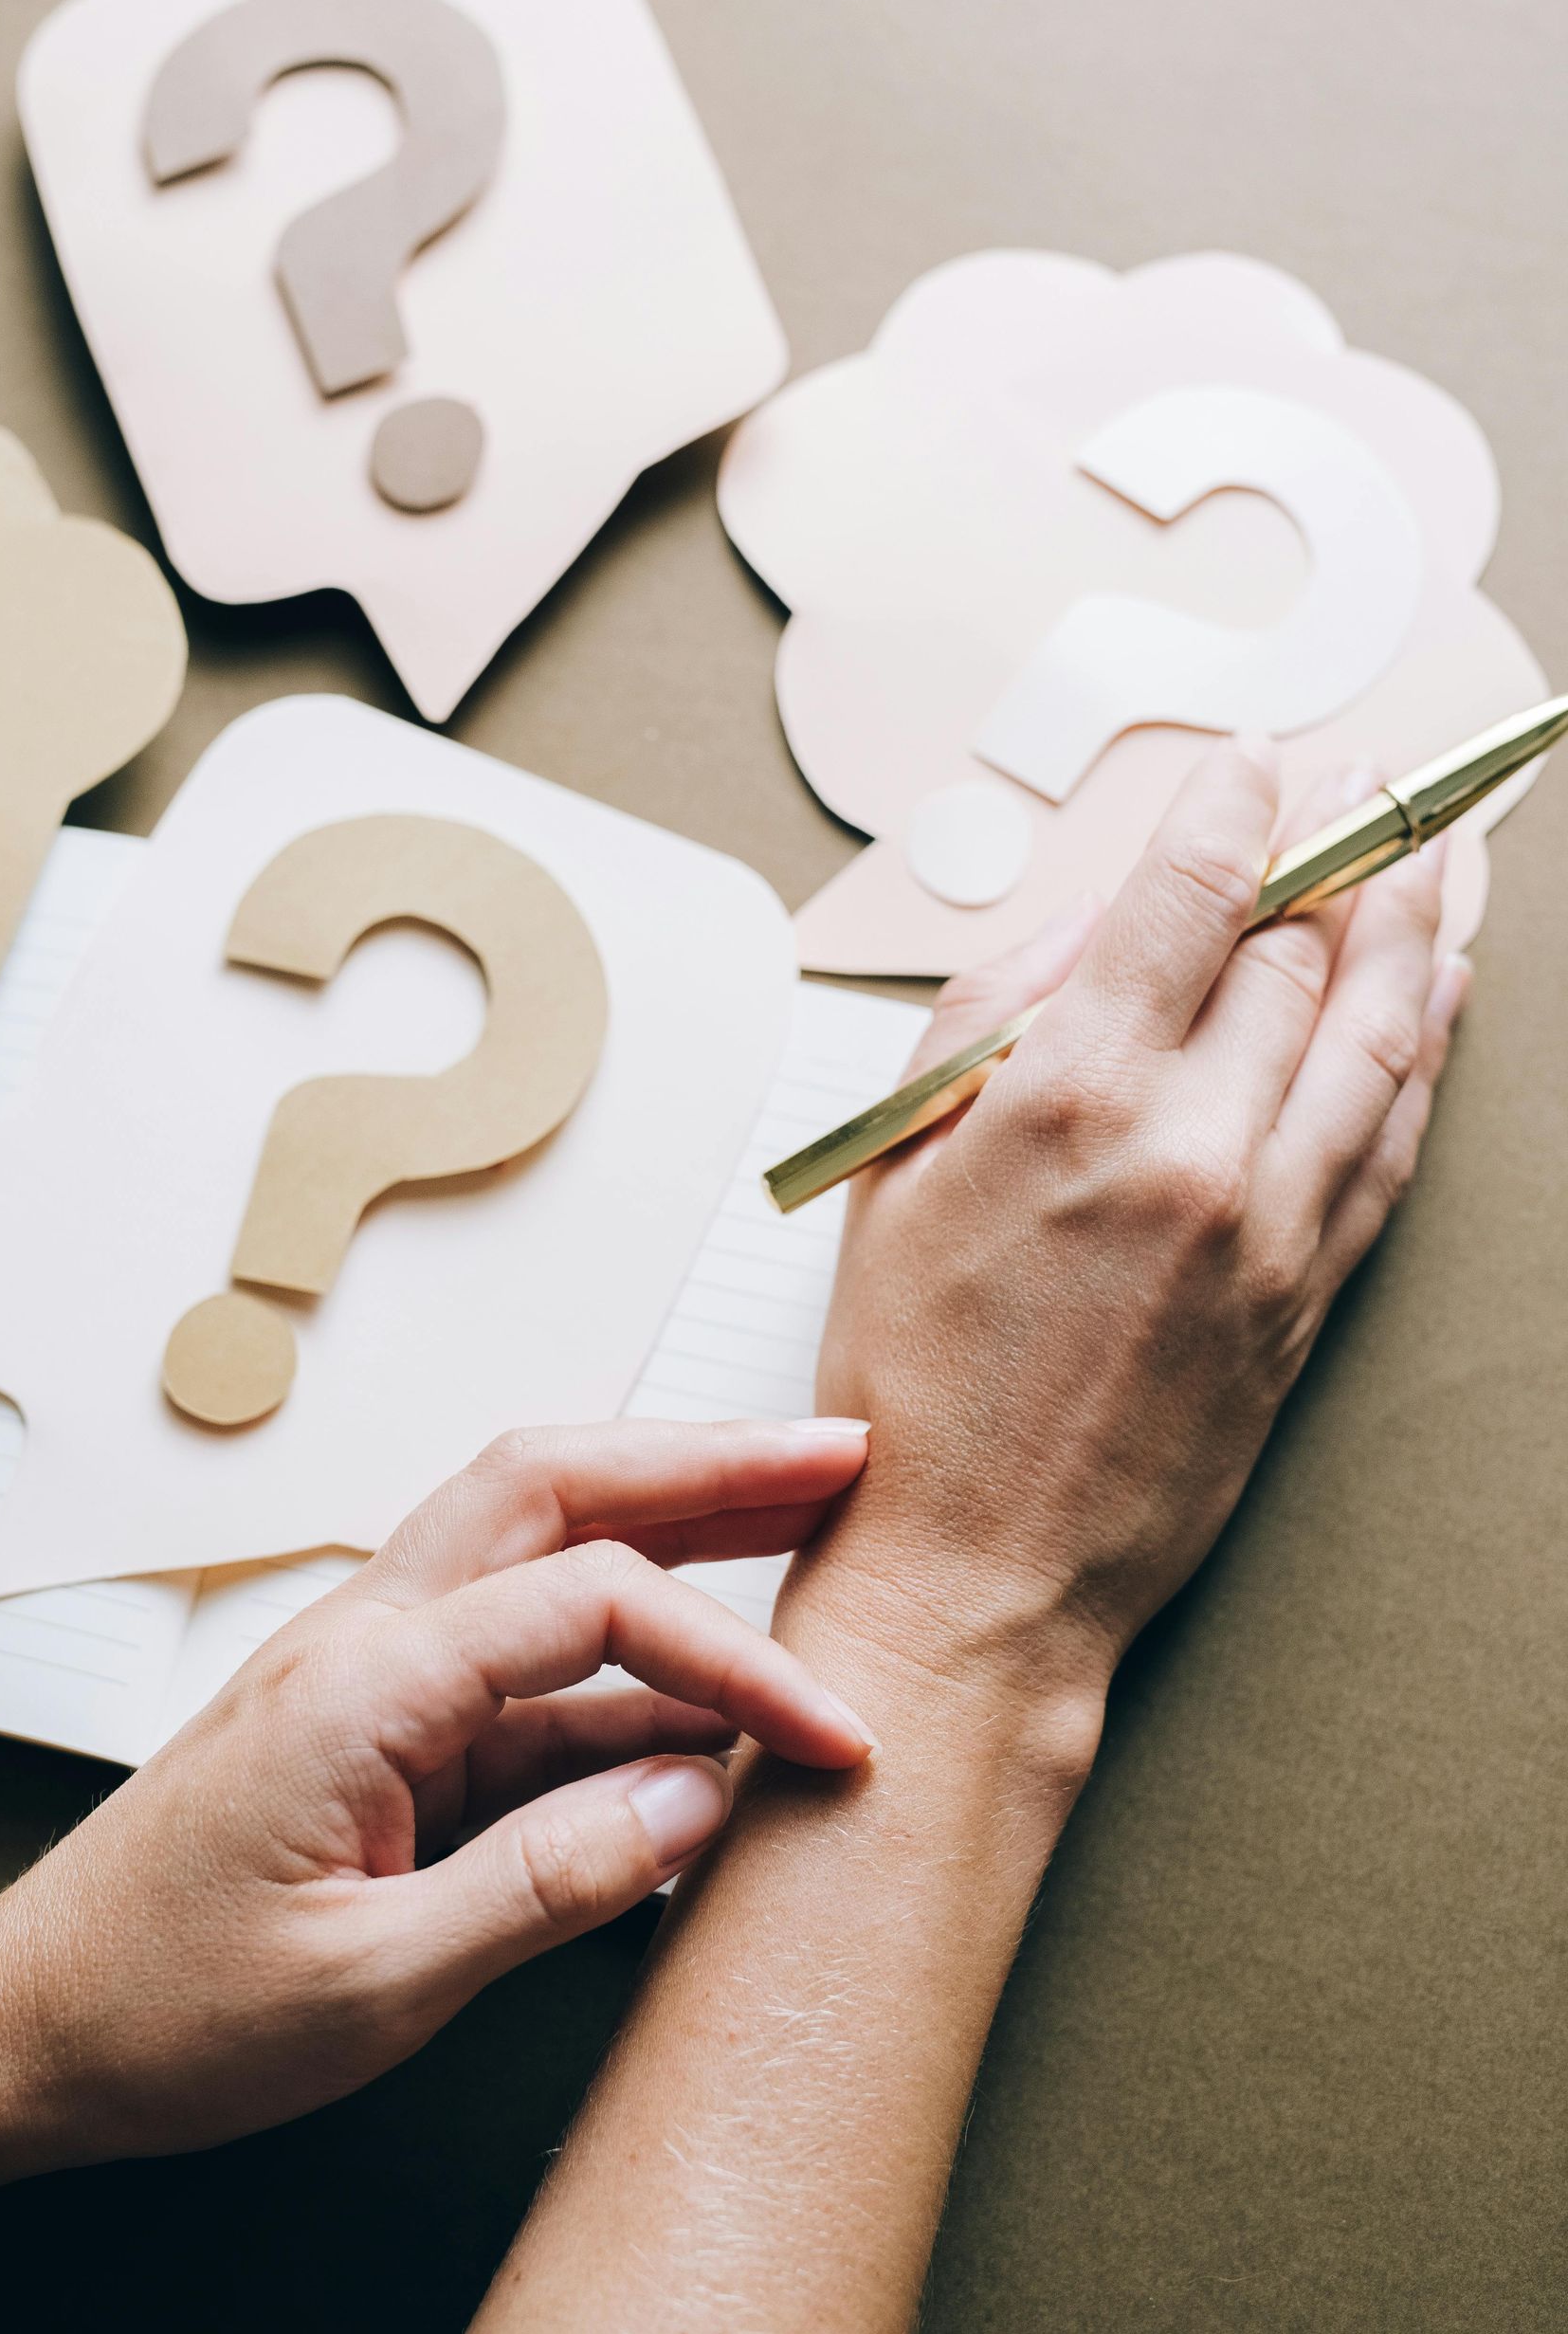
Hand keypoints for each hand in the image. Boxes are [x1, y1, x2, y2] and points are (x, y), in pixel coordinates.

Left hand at [0, 1417, 869, 2254]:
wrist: (26, 2029)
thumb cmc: (164, 2010)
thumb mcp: (368, 1986)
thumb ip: (543, 1888)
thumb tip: (698, 1807)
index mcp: (364, 1680)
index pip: (593, 1605)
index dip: (733, 1656)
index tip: (832, 1728)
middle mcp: (367, 1633)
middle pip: (557, 1482)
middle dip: (708, 1459)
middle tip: (841, 1454)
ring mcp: (372, 1664)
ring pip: (537, 1534)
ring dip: (668, 1510)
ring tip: (798, 1509)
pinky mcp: (381, 1716)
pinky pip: (520, 1652)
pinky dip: (620, 1649)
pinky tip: (697, 1694)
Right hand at [807, 738, 1467, 1713]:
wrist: (984, 1571)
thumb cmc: (915, 1385)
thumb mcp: (891, 1174)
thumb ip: (985, 1024)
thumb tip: (1083, 931)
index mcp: (1069, 1105)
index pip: (1188, 902)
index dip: (1233, 811)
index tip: (1256, 762)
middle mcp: (1191, 1151)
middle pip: (1301, 956)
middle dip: (1338, 854)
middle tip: (1365, 791)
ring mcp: (1270, 1228)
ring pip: (1381, 1037)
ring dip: (1418, 930)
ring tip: (1440, 857)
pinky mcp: (1312, 1295)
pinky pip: (1393, 1144)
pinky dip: (1427, 1056)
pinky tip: (1441, 998)